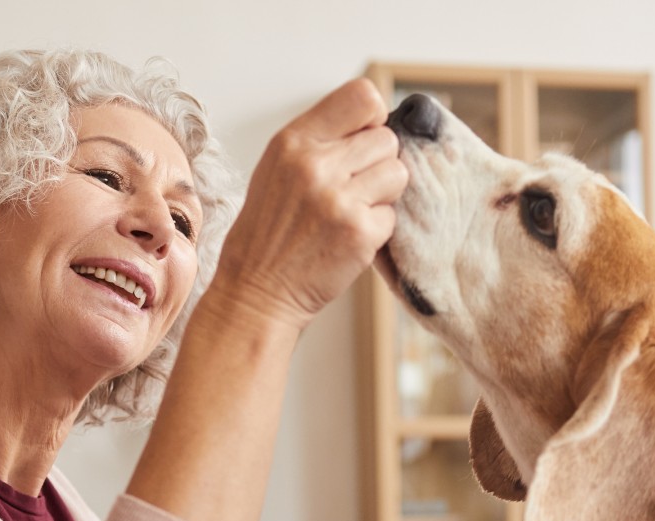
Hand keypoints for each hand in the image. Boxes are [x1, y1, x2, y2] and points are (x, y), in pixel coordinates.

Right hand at [211, 78, 407, 330]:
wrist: (257, 291)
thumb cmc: (269, 232)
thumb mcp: (278, 169)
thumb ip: (320, 140)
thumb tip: (374, 120)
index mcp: (293, 140)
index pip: (362, 95)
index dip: (372, 119)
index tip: (362, 141)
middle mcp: (315, 164)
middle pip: (386, 139)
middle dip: (377, 164)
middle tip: (352, 190)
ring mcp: (339, 199)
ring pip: (397, 173)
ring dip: (383, 195)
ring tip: (351, 212)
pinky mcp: (360, 233)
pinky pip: (393, 215)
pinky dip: (378, 229)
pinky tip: (349, 238)